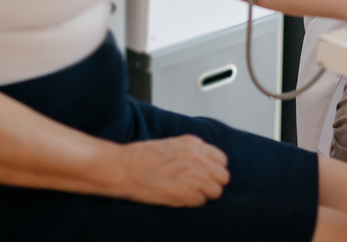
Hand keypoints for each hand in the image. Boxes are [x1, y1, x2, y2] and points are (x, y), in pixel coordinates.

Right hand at [114, 135, 228, 206]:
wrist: (123, 168)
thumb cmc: (141, 157)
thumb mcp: (172, 145)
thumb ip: (192, 152)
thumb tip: (205, 163)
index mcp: (194, 144)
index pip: (222, 160)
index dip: (214, 169)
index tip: (207, 175)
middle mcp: (197, 158)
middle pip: (223, 176)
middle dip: (214, 183)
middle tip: (201, 187)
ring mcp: (193, 176)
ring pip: (216, 191)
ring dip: (205, 195)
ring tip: (190, 194)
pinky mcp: (185, 193)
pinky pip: (201, 202)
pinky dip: (193, 203)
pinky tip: (180, 198)